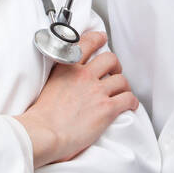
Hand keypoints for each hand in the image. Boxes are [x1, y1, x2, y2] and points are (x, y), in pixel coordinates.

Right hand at [14, 29, 139, 167]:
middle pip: (110, 59)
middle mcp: (83, 76)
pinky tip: (130, 106)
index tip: (102, 39)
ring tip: (122, 93)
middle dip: (115, 66)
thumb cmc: (42, 117)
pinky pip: (128, 99)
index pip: (87, 43)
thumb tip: (67, 82)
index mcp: (67, 68)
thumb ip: (61, 77)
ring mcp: (96, 91)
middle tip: (114, 73)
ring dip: (124, 86)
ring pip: (122, 80)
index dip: (98, 39)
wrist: (44, 133)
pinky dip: (132, 102)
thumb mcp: (48, 86)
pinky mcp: (107, 108)